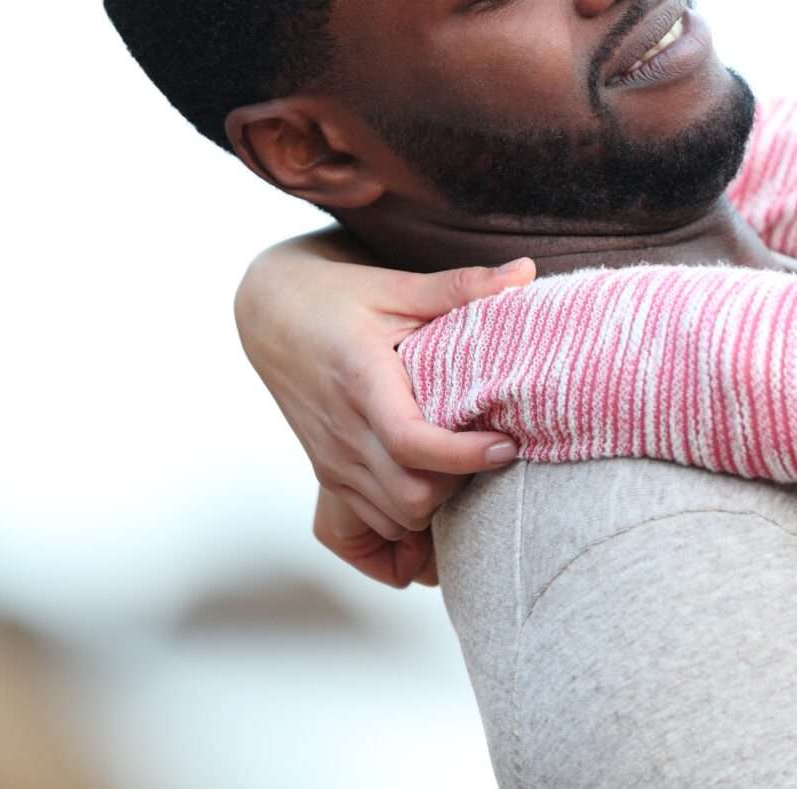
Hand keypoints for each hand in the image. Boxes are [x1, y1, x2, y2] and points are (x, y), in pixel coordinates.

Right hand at [235, 228, 534, 584]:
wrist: (271, 317)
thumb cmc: (335, 298)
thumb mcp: (396, 286)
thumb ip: (460, 286)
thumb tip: (526, 271)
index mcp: (362, 383)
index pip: (412, 443)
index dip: (464, 455)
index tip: (506, 444)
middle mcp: (343, 434)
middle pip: (410, 498)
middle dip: (460, 486)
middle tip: (492, 453)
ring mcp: (331, 462)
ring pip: (395, 520)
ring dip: (438, 507)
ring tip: (469, 470)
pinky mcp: (327, 475)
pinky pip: (370, 526)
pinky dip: (409, 522)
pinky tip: (437, 489)